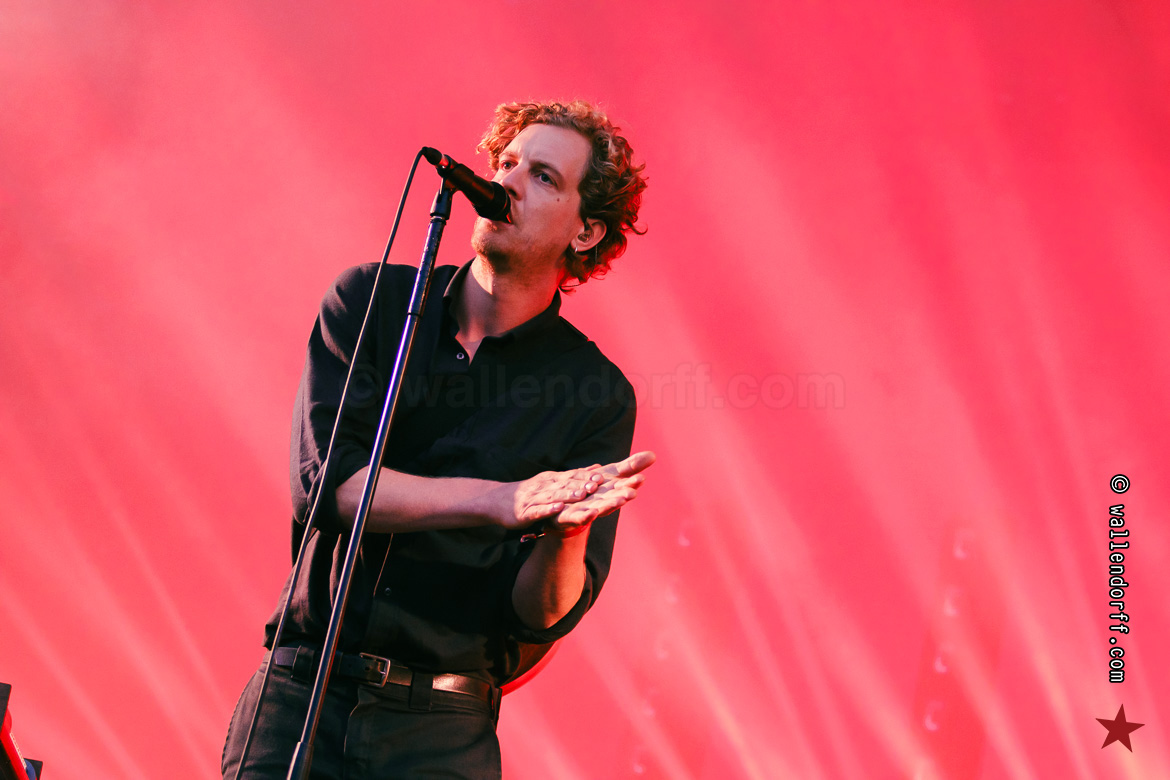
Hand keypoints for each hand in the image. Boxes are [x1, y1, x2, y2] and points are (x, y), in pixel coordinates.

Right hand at [506, 464, 607, 529]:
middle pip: (564, 485)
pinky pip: (538, 510)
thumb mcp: (552, 481)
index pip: (571, 476)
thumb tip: (597, 467)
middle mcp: (544, 486)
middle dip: (580, 485)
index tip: (601, 477)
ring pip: (553, 496)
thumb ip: (574, 475)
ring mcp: (534, 499)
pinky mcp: (525, 512)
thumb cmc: (531, 492)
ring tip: (581, 495)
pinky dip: (549, 509)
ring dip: (567, 495)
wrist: (498, 500)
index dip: (585, 477)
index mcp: (552, 479)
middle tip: (596, 485)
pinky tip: (558, 508)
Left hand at [542, 450, 656, 538]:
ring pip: (598, 509)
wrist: (565, 504)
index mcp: (610, 492)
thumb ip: (630, 466)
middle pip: (613, 499)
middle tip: (632, 493)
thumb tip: (654, 455)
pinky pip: (578, 518)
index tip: (641, 478)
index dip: (631, 483)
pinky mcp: (570, 518)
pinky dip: (585, 517)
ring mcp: (586, 511)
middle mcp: (601, 503)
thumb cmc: (593, 489)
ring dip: (608, 506)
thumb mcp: (610, 474)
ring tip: (618, 501)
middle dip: (622, 496)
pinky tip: (591, 513)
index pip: (622, 486)